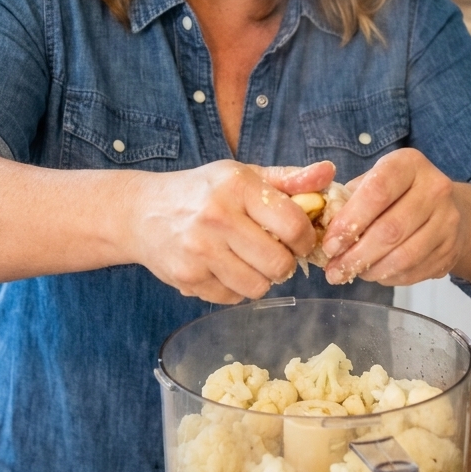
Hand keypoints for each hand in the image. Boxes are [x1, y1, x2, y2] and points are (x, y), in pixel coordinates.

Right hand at [129, 159, 335, 303]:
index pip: (294, 225)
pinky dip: (235, 289)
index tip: (298, 240)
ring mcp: (199, 250)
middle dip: (285, 264)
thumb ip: (289, 178)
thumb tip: (329, 172)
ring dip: (262, 279)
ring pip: (258, 287)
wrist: (141, 212)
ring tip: (249, 261)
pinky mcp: (187, 277)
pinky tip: (224, 269)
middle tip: (275, 254)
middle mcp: (217, 217)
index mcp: (237, 187)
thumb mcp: (243, 176)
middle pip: (279, 264)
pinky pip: (232, 298)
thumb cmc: (202, 192)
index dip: (305, 239)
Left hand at [320, 149, 468, 287]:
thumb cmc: (399, 194)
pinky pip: (415, 270)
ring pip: (404, 256)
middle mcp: (435, 188)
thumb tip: (320, 227)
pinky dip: (389, 277)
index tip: (329, 245)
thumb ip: (347, 198)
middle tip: (333, 270)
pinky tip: (374, 274)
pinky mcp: (451, 248)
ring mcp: (448, 220)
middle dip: (355, 255)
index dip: (349, 222)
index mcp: (409, 164)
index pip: (377, 192)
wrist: (450, 208)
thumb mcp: (374, 181)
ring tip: (350, 274)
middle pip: (390, 230)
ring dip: (371, 270)